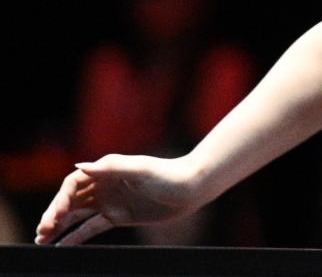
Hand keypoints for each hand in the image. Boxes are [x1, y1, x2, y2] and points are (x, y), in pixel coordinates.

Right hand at [35, 154, 200, 245]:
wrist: (190, 189)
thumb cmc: (167, 175)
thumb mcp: (140, 170)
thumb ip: (111, 167)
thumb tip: (79, 166)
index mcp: (107, 170)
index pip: (73, 184)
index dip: (60, 199)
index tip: (55, 216)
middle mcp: (105, 184)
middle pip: (71, 200)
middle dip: (55, 214)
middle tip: (42, 232)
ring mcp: (110, 200)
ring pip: (77, 214)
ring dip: (60, 226)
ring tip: (41, 240)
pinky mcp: (118, 216)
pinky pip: (91, 227)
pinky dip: (75, 236)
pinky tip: (61, 246)